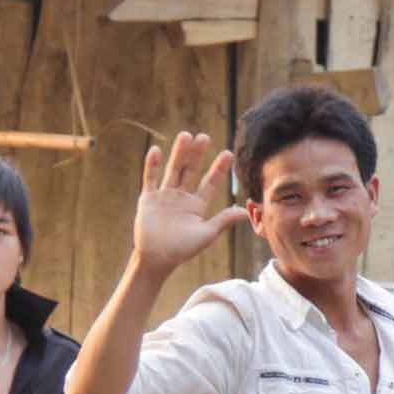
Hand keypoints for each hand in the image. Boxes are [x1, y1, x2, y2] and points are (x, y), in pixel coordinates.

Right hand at [126, 130, 246, 276]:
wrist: (157, 259)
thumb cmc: (182, 250)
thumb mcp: (207, 233)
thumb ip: (224, 220)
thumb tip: (246, 211)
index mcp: (197, 204)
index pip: (210, 182)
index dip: (218, 168)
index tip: (228, 153)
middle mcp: (182, 196)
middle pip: (191, 170)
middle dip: (197, 154)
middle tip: (204, 136)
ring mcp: (164, 196)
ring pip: (173, 169)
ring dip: (179, 153)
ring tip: (186, 135)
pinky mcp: (148, 198)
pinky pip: (150, 179)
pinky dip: (152, 165)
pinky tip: (157, 150)